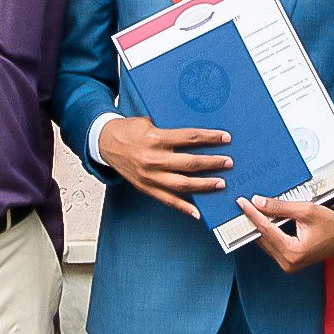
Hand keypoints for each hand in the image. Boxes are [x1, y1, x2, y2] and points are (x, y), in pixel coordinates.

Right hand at [96, 117, 232, 218]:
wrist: (104, 143)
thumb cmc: (128, 130)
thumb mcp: (149, 122)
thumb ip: (170, 129)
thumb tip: (197, 134)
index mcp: (155, 138)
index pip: (190, 138)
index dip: (210, 138)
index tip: (225, 138)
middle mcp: (153, 159)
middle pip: (190, 163)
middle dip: (213, 163)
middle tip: (228, 162)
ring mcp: (149, 177)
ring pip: (182, 184)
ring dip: (204, 185)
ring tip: (220, 183)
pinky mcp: (145, 188)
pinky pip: (167, 200)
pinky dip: (183, 208)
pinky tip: (198, 212)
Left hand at [235, 195, 333, 273]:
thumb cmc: (331, 224)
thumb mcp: (306, 210)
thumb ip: (280, 207)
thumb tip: (258, 202)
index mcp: (293, 252)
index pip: (266, 230)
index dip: (253, 214)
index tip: (242, 202)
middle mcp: (289, 262)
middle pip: (263, 238)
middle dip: (253, 220)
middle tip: (242, 205)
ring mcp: (288, 264)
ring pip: (266, 242)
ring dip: (258, 227)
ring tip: (249, 210)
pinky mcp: (289, 261)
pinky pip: (273, 246)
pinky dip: (267, 233)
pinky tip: (261, 220)